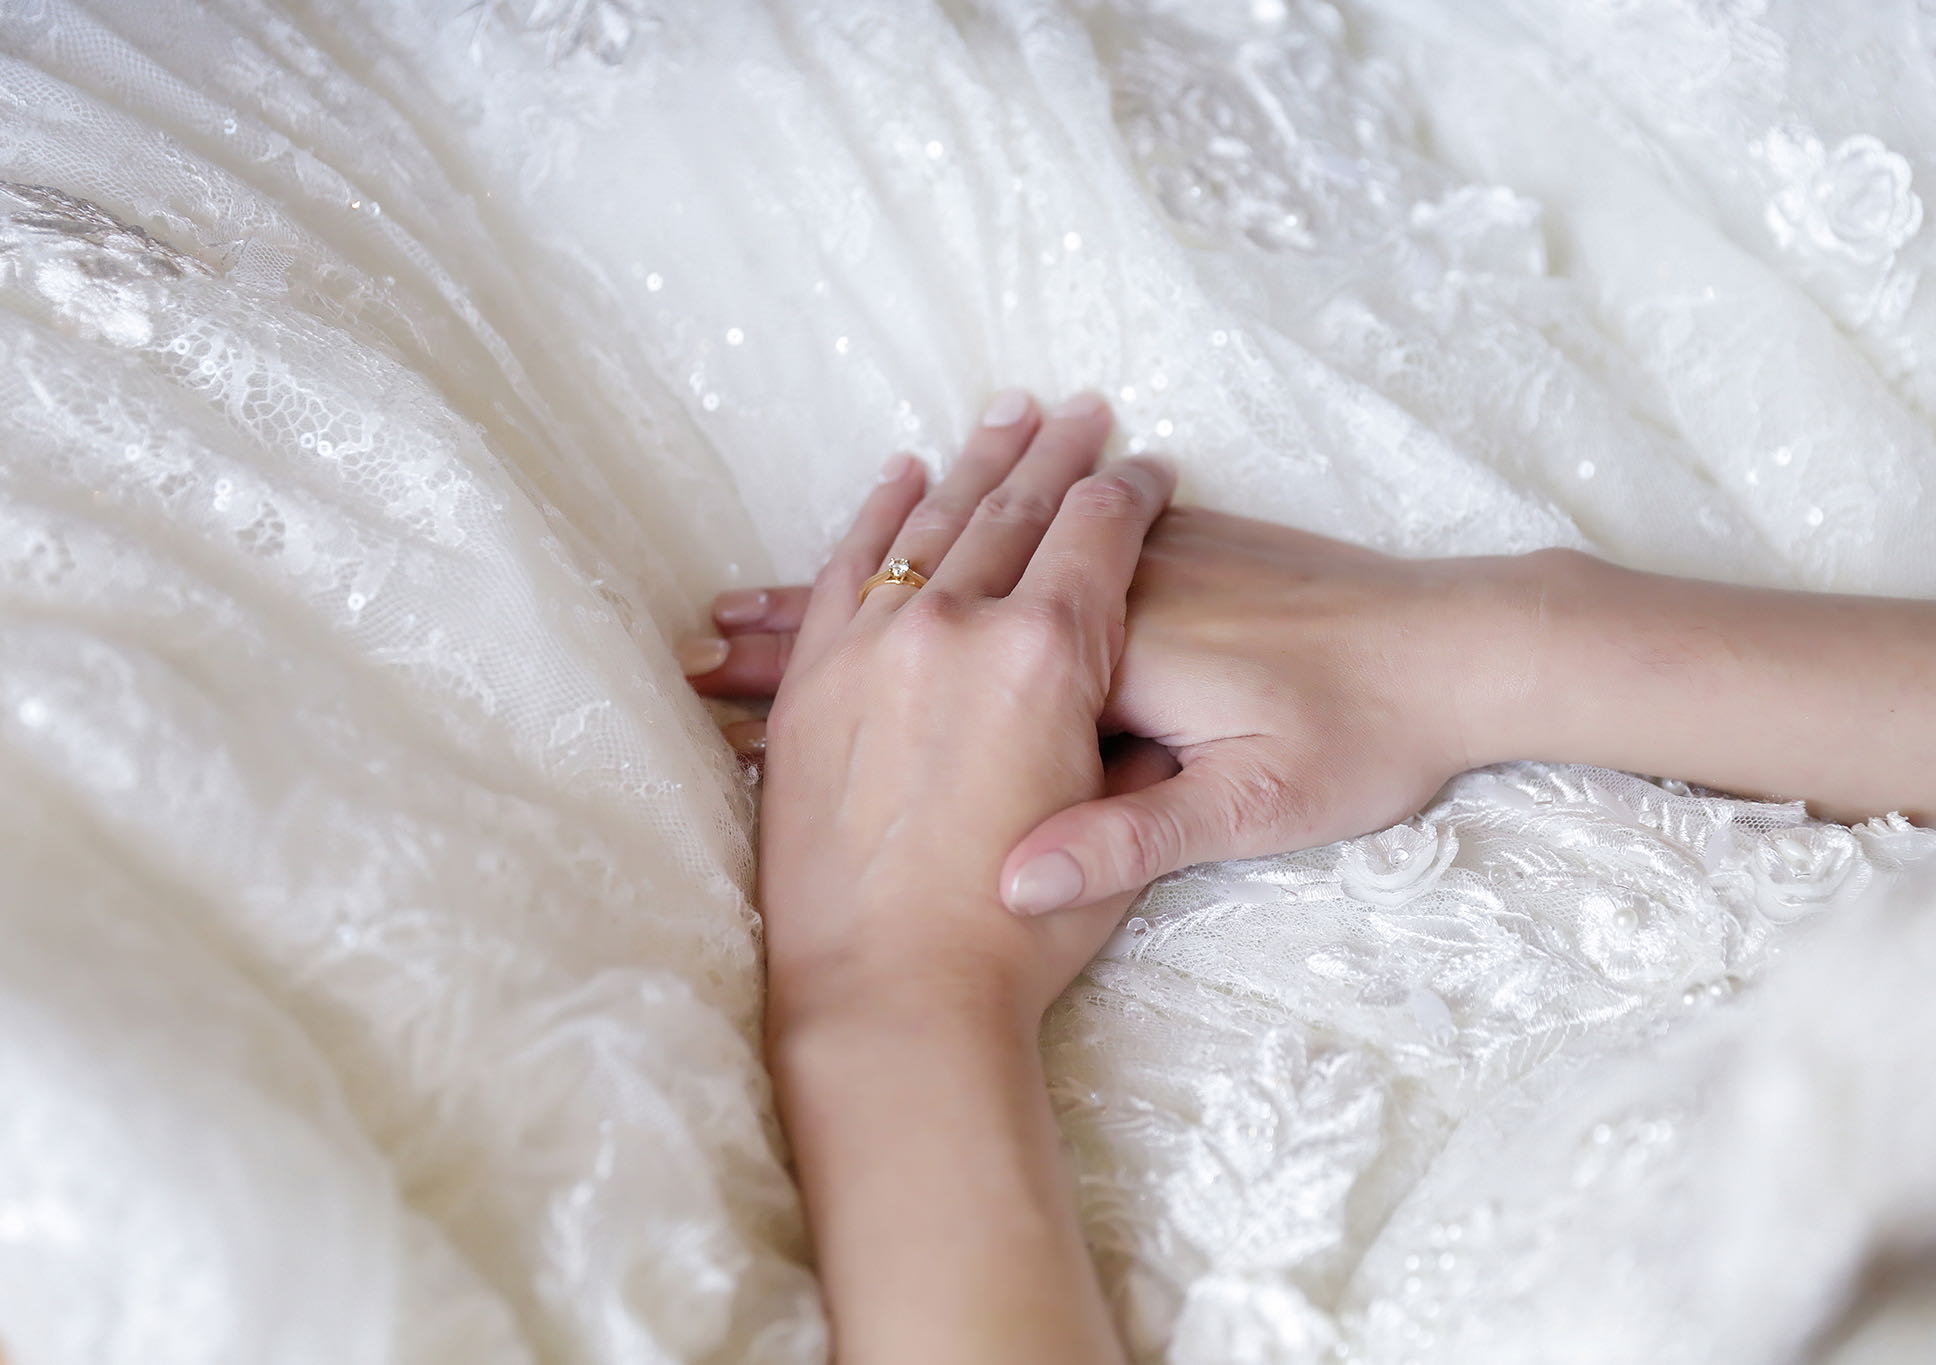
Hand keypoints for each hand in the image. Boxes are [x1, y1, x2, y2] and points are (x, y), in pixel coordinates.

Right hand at [688, 507, 1537, 915]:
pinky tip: (943, 535)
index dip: (831, 669)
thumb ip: (1133, 835)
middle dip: (823, 608)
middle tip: (721, 621)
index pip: (936, 660)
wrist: (1468, 641)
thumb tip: (1014, 878)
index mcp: (1101, 649)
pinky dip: (975, 537)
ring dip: (883, 565)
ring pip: (977, 555)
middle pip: (934, 591)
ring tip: (789, 582)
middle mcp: (1101, 590)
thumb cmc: (1365, 732)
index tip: (736, 683)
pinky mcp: (1173, 546)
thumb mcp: (1255, 807)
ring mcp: (1136, 557)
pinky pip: (1039, 538)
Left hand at [754, 391, 1176, 1028]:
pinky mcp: (820, 677)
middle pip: (1015, 510)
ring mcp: (878, 644)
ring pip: (933, 524)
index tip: (1143, 461)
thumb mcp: (1118, 841)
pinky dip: (880, 517)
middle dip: (1054, 453)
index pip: (1097, 533)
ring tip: (1003, 415)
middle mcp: (959, 625)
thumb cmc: (1014, 940)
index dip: (1127, 491)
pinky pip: (852, 567)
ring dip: (974, 465)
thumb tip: (1133, 706)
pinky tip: (902, 479)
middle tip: (1076, 407)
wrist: (886, 998)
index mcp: (1049, 655)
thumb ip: (1127, 753)